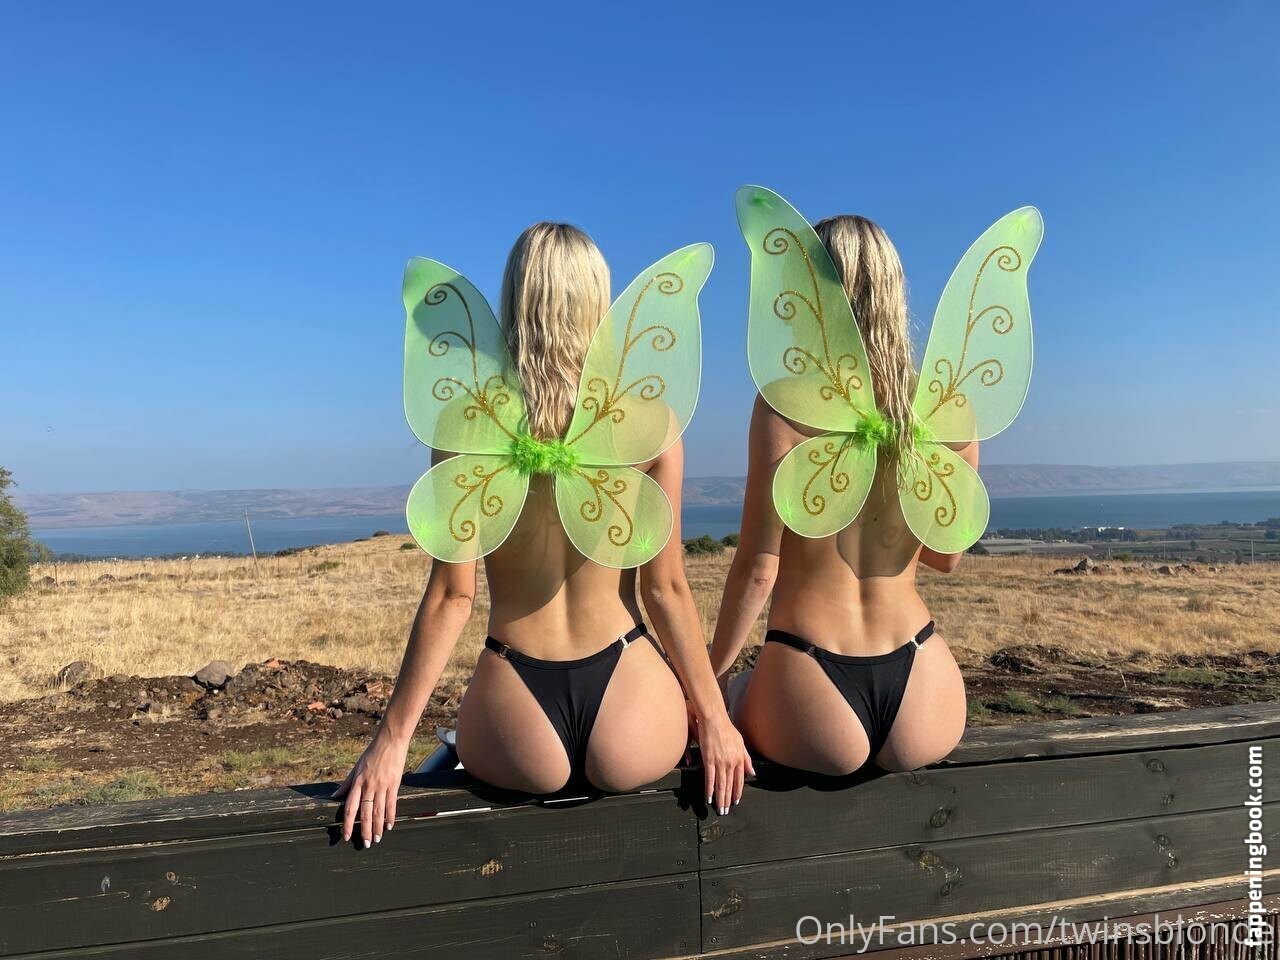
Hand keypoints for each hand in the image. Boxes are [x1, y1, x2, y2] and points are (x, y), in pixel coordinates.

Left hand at [331, 729, 409, 846]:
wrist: (390, 740)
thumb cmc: (372, 753)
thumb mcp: (356, 767)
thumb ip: (346, 783)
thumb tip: (334, 796)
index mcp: (357, 782)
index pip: (350, 808)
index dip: (348, 824)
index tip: (346, 836)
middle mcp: (369, 786)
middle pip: (365, 813)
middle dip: (365, 831)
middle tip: (366, 844)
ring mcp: (382, 785)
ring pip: (378, 811)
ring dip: (378, 827)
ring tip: (377, 839)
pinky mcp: (394, 783)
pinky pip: (392, 803)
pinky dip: (390, 816)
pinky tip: (390, 826)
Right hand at [691, 708, 753, 815]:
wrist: (714, 719)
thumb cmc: (726, 729)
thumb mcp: (741, 743)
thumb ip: (747, 759)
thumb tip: (752, 773)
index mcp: (739, 759)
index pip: (740, 780)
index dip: (737, 792)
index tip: (735, 801)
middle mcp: (731, 762)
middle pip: (730, 785)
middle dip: (727, 800)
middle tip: (725, 811)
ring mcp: (720, 762)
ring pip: (721, 785)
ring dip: (720, 799)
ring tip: (719, 809)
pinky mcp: (709, 760)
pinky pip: (710, 778)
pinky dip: (709, 790)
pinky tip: (709, 798)